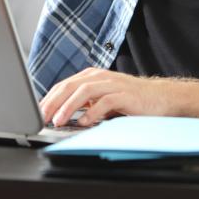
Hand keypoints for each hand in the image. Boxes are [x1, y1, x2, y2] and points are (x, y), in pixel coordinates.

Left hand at [39, 68, 182, 126]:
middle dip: (53, 102)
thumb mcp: (102, 100)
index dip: (48, 99)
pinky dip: (92, 112)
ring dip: (69, 106)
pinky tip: (84, 122)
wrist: (161, 98)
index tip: (37, 112)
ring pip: (84, 91)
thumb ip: (84, 103)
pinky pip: (105, 102)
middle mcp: (100, 76)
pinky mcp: (125, 94)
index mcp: (91, 76)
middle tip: (42, 116)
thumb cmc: (130, 101)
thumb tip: (59, 115)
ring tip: (58, 120)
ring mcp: (112, 84)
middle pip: (70, 86)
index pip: (64, 85)